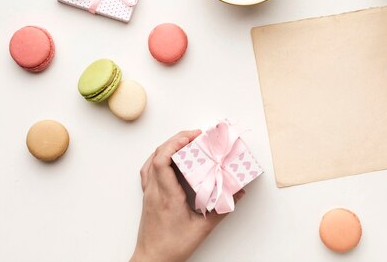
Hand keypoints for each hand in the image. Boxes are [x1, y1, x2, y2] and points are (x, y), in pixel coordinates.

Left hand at [130, 131, 243, 261]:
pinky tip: (170, 159)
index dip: (176, 143)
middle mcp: (154, 191)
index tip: (192, 137)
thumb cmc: (173, 247)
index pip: (163, 161)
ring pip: (150, 161)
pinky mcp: (147, 197)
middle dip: (175, 140)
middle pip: (157, 155)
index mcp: (167, 196)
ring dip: (166, 147)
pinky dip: (159, 158)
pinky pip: (148, 170)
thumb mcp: (202, 229)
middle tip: (194, 136)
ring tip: (184, 143)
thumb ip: (222, 210)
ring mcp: (148, 194)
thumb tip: (239, 194)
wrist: (152, 260)